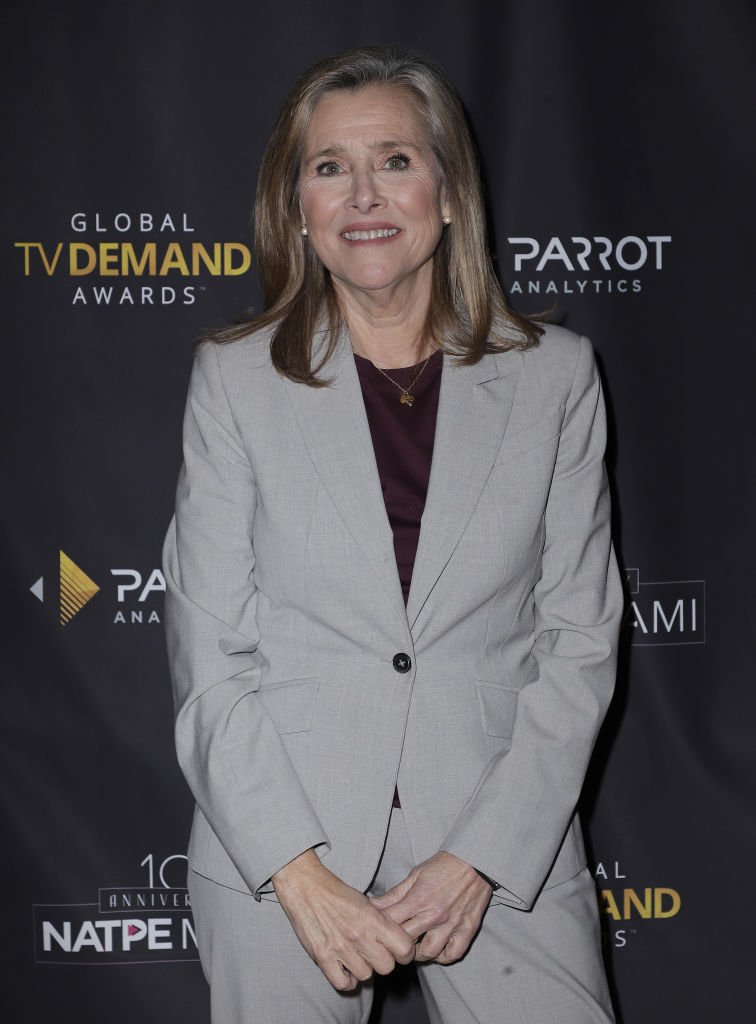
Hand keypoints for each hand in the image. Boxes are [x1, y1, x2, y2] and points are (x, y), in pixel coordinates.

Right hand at [272, 850, 415, 990]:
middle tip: (375, 952)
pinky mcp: (323, 957)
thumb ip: (382, 921)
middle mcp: (359, 935)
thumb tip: (397, 938)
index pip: (404, 948)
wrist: (306, 887)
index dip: (405, 952)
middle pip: (387, 967)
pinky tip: (345, 969)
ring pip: (366, 976)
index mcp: (373, 919)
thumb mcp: (366, 902)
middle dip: (383, 961)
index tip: (399, 950)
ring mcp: (341, 948)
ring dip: (363, 969)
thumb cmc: (337, 893)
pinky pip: (342, 983)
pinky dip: (346, 980)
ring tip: (357, 957)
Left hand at [369, 851, 492, 963]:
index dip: (379, 927)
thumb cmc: (443, 865)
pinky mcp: (467, 929)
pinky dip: (443, 956)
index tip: (376, 929)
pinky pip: (453, 954)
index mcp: (419, 899)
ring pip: (428, 953)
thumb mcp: (415, 875)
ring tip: (413, 947)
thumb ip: (395, 894)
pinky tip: (436, 949)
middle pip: (406, 941)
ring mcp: (452, 924)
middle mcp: (435, 915)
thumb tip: (373, 905)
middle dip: (395, 943)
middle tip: (392, 942)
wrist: (474, 860)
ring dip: (417, 953)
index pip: (390, 922)